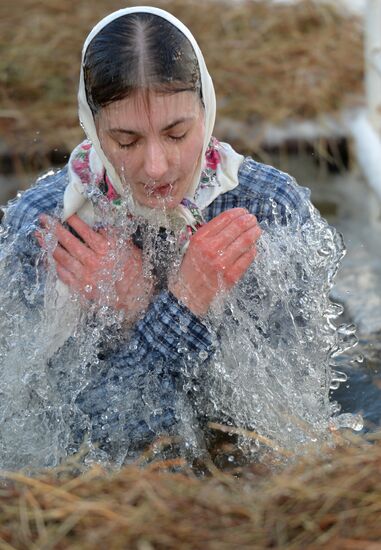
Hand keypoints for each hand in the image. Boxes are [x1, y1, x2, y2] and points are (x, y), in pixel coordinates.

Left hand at [36, 214, 153, 319]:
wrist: (135, 295)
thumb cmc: (135, 270)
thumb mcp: (129, 248)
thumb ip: (114, 235)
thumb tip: (100, 226)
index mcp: (106, 249)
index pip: (85, 231)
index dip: (74, 221)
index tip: (65, 213)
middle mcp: (93, 260)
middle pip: (69, 242)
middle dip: (54, 229)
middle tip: (43, 219)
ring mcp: (85, 275)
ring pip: (62, 257)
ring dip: (49, 245)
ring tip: (39, 236)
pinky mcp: (81, 287)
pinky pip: (63, 275)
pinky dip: (54, 266)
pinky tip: (48, 258)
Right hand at [169, 208, 260, 316]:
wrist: (189, 293)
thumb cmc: (192, 267)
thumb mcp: (194, 245)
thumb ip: (210, 233)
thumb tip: (233, 221)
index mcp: (200, 238)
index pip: (224, 218)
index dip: (237, 213)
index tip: (243, 212)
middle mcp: (211, 248)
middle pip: (237, 227)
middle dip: (248, 221)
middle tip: (253, 220)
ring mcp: (222, 262)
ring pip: (245, 241)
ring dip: (254, 233)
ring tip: (257, 230)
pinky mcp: (231, 275)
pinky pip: (247, 258)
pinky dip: (252, 250)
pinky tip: (253, 247)